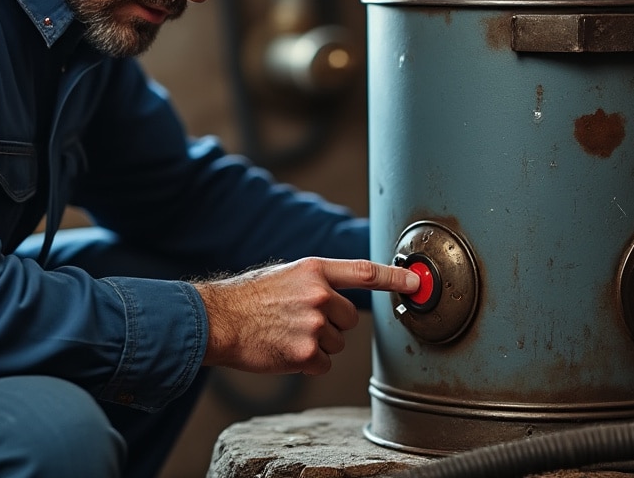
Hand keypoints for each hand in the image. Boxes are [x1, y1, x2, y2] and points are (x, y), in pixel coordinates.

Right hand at [194, 257, 420, 375]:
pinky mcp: (306, 353)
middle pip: (350, 320)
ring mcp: (314, 325)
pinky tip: (284, 350)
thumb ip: (317, 281)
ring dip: (317, 344)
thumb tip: (342, 294)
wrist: (217, 321)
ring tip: (286, 334)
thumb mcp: (285, 275)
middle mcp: (319, 295)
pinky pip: (323, 364)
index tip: (416, 283)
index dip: (394, 278)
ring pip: (336, 344)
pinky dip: (307, 363)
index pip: (364, 272)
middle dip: (331, 324)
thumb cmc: (248, 299)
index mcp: (314, 270)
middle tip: (298, 321)